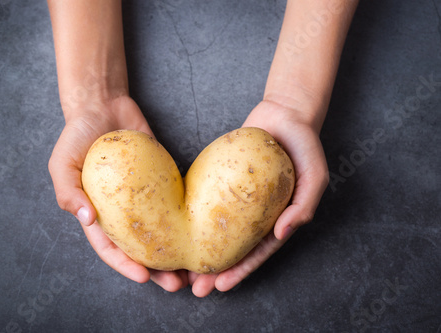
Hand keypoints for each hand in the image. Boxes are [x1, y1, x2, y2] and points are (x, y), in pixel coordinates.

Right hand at [48, 96, 188, 291]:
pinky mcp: (161, 180)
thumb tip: (86, 218)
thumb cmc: (76, 135)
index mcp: (97, 213)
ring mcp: (143, 197)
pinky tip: (200, 232)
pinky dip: (184, 221)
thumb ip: (67, 191)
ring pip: (161, 231)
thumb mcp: (62, 162)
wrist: (102, 106)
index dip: (126, 266)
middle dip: (158, 269)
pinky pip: (174, 204)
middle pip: (141, 247)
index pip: (111, 248)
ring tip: (193, 268)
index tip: (144, 277)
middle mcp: (122, 211)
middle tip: (177, 284)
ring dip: (176, 251)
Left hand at [188, 100, 328, 296]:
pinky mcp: (223, 182)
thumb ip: (304, 205)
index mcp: (278, 218)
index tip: (221, 286)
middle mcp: (257, 213)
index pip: (258, 251)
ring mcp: (239, 199)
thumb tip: (282, 233)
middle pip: (234, 247)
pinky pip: (208, 203)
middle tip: (194, 287)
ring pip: (218, 230)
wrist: (285, 113)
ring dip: (201, 250)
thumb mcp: (315, 174)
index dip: (241, 271)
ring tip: (183, 268)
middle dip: (215, 269)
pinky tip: (179, 229)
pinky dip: (195, 218)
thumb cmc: (305, 144)